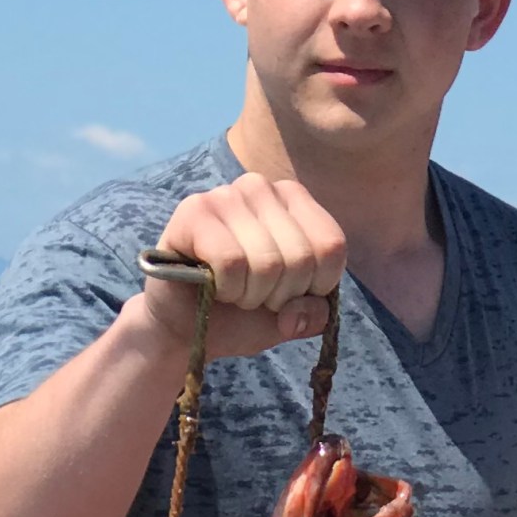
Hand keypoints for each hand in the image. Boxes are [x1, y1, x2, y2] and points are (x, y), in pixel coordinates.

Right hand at [138, 175, 346, 360]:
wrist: (185, 328)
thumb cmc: (239, 314)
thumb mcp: (290, 317)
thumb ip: (313, 313)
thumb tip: (302, 312)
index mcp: (293, 201)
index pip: (332, 246)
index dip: (316, 288)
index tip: (289, 296)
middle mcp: (261, 187)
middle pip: (301, 257)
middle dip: (280, 297)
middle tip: (254, 297)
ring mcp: (226, 194)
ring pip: (267, 262)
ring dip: (251, 296)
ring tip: (233, 291)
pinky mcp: (194, 211)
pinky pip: (231, 262)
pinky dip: (227, 289)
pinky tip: (212, 285)